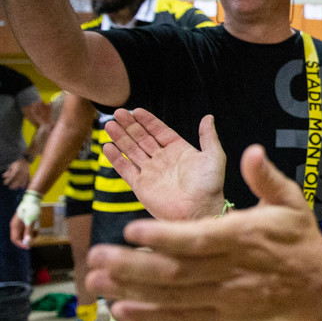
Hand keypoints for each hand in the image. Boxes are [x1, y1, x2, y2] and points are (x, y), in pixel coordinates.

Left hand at [3, 158, 29, 188]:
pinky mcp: (28, 174)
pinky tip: (21, 187)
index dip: (8, 180)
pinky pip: (26, 180)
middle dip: (13, 185)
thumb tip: (3, 176)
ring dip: (18, 185)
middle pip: (17, 180)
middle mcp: (20, 172)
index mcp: (16, 169)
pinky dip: (24, 184)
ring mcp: (25, 173)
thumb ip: (8, 172)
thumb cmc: (17, 163)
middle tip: (10, 188)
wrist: (26, 160)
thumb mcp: (11, 166)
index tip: (5, 183)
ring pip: (21, 181)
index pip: (11, 176)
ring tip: (15, 188)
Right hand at [10, 189, 40, 247]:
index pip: (14, 239)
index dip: (21, 244)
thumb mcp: (30, 221)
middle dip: (27, 240)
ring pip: (24, 235)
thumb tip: (28, 241)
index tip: (28, 247)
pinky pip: (28, 231)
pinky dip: (32, 232)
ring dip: (31, 236)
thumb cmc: (30, 209)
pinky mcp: (26, 223)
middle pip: (19, 237)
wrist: (34, 200)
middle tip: (35, 239)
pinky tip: (37, 230)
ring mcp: (21, 224)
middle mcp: (16, 226)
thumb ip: (28, 231)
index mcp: (14, 226)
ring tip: (37, 232)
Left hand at [86, 144, 321, 320]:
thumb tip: (252, 152)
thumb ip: (267, 178)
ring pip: (173, 296)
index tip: (130, 228)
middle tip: (95, 256)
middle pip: (176, 271)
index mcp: (244, 238)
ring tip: (96, 282)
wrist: (316, 286)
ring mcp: (224, 296)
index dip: (164, 236)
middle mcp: (231, 270)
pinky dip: (152, 317)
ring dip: (132, 291)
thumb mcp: (291, 201)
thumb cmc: (298, 238)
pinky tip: (123, 311)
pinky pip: (182, 318)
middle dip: (132, 266)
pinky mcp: (221, 314)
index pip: (199, 238)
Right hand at [103, 107, 226, 219]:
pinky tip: (108, 147)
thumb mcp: (214, 156)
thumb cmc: (210, 185)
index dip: (148, 121)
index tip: (136, 110)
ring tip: (110, 125)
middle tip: (118, 112)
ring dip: (120, 138)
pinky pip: (125, 170)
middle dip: (130, 126)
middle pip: (142, 139)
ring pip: (132, 151)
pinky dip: (116, 159)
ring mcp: (151, 172)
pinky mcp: (141, 186)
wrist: (200, 210)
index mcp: (179, 151)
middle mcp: (163, 160)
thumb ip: (208, 136)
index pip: (160, 131)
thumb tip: (208, 117)